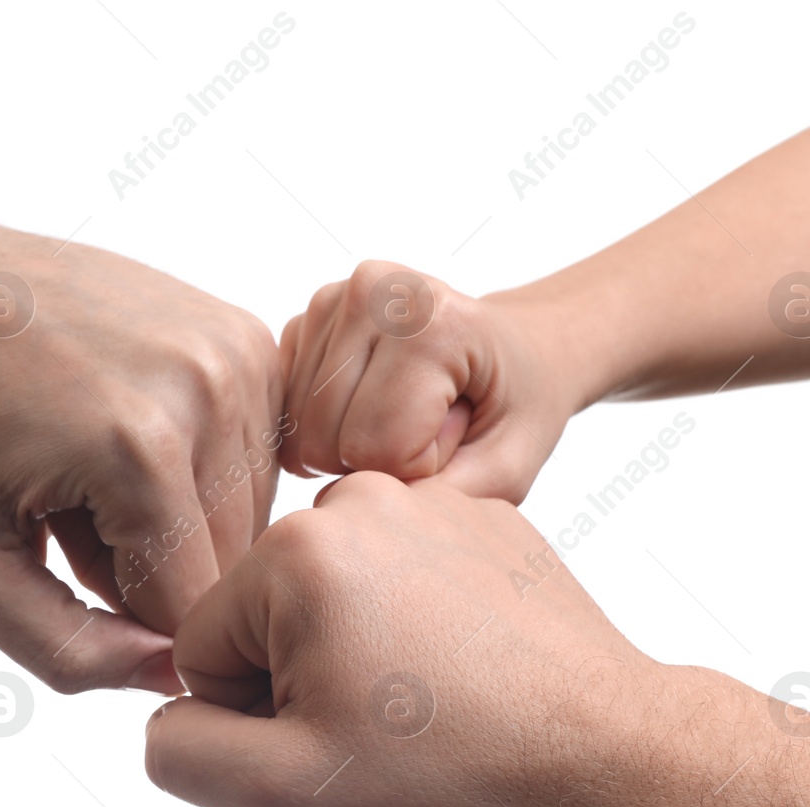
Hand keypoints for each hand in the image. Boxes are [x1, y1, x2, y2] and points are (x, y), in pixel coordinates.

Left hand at [0, 201, 281, 693]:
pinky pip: (261, 458)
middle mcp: (211, 391)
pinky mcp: (255, 339)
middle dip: (154, 568)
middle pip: (229, 564)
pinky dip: (206, 471)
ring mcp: (241, 354)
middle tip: (77, 517)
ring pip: (253, 516)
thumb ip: (64, 651)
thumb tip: (171, 676)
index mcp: (141, 450)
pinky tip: (142, 437)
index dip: (123, 618)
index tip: (64, 568)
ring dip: (184, 522)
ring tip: (104, 476)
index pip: (186, 611)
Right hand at [144, 471, 651, 806]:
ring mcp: (428, 499)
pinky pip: (402, 574)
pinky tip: (463, 668)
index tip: (330, 734)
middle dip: (301, 675)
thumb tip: (169, 711)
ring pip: (333, 593)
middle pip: (266, 610)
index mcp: (295, 550)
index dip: (250, 713)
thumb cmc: (449, 769)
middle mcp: (358, 499)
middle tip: (382, 722)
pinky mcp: (480, 516)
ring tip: (427, 696)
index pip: (202, 644)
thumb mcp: (280, 791)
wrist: (603, 750)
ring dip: (357, 647)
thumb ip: (178, 749)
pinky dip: (416, 622)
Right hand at [277, 261, 580, 502]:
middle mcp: (372, 291)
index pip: (375, 448)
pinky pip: (288, 412)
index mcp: (433, 320)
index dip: (418, 468)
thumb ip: (437, 499)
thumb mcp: (509, 468)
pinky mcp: (306, 318)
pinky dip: (328, 426)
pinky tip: (373, 403)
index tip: (457, 437)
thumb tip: (349, 514)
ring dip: (352, 444)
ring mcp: (331, 298)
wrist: (521, 346)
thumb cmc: (518, 403)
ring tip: (407, 414)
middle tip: (431, 430)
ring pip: (300, 432)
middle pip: (324, 440)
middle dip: (377, 460)